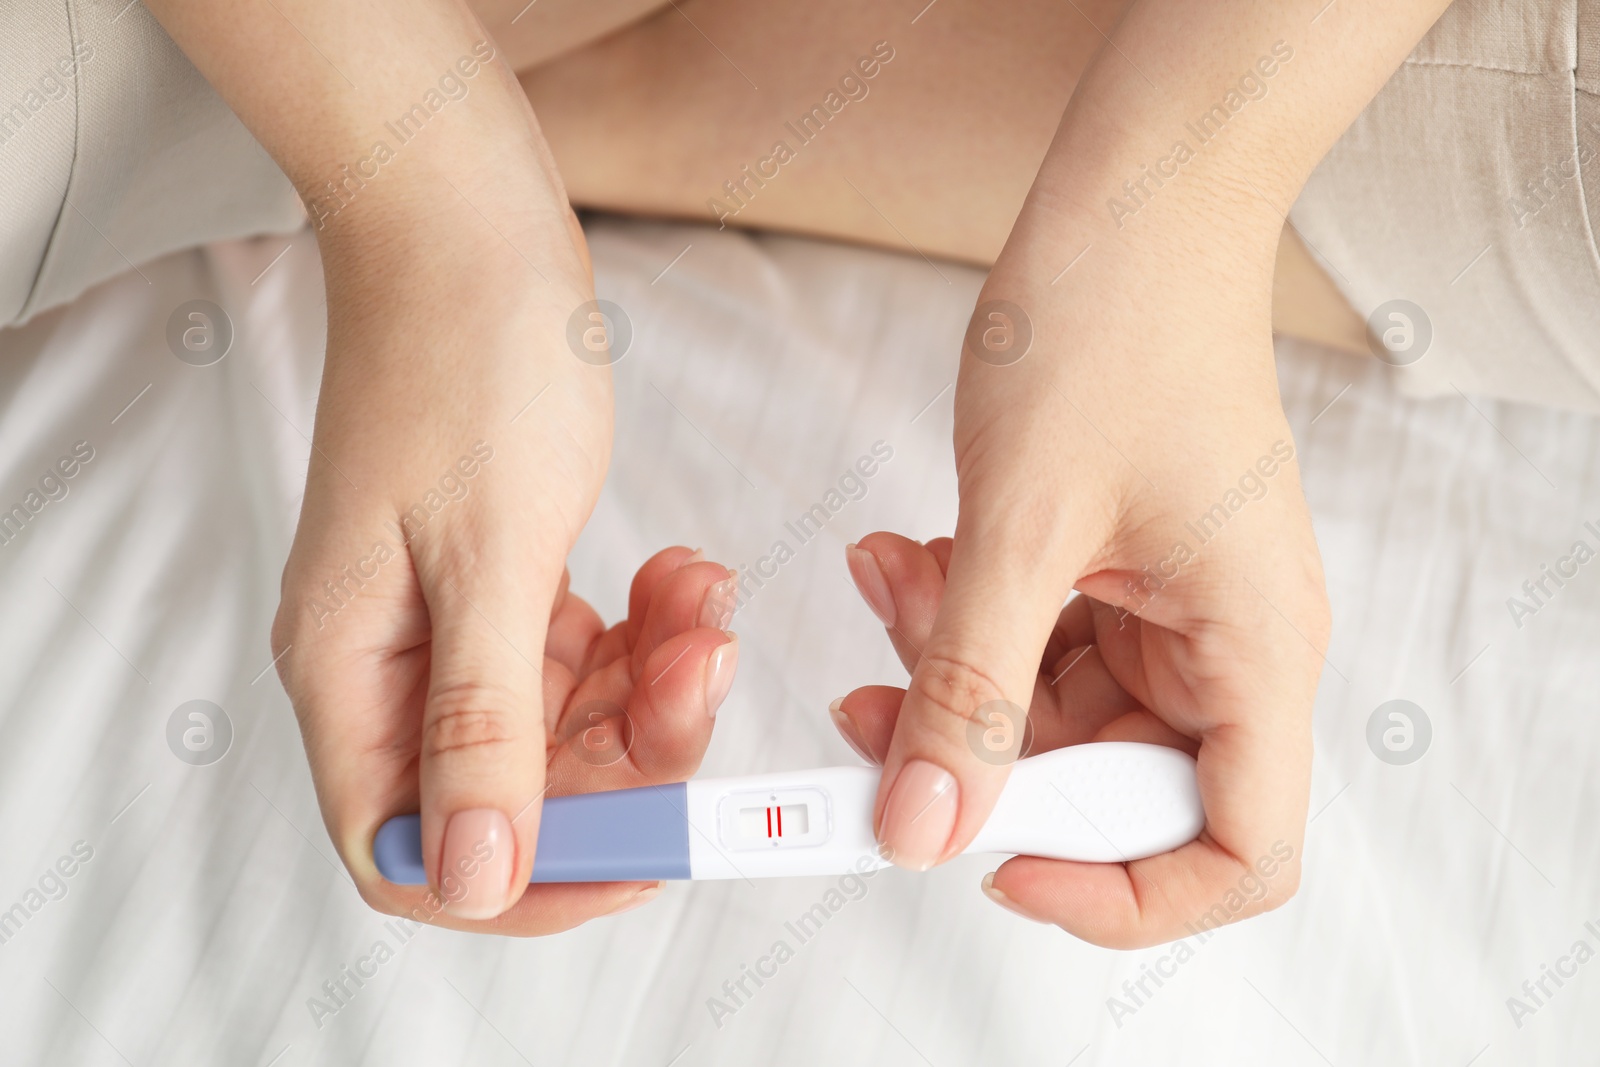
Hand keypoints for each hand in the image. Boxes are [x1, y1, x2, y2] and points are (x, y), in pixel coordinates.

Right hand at [272, 214, 738, 931]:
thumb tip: (474, 877)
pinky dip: (643, 635)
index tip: (641, 849)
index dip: (528, 879)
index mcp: (348, 672)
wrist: (470, 224)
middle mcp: (384, 661)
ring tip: (700, 605)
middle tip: (701, 678)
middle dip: (626, 757)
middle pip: (510, 791)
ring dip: (650, 686)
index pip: (414, 850)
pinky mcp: (497, 578)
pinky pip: (580, 656)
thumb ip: (482, 726)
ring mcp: (442, 619)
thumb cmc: (467, 361)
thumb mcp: (490, 556)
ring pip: (562, 725)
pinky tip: (681, 578)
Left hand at [844, 247, 1328, 947]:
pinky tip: (905, 555)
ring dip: (948, 671)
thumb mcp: (1020, 526)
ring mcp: (1169, 609)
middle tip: (873, 713)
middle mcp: (1226, 645)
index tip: (996, 865)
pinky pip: (1030, 642)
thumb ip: (968, 690)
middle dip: (980, 756)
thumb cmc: (1111, 328)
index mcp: (1253, 649)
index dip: (1122, 893)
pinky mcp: (1115, 571)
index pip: (1238, 851)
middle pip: (1112, 785)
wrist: (1130, 203)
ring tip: (887, 579)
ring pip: (1048, 714)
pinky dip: (958, 619)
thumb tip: (922, 831)